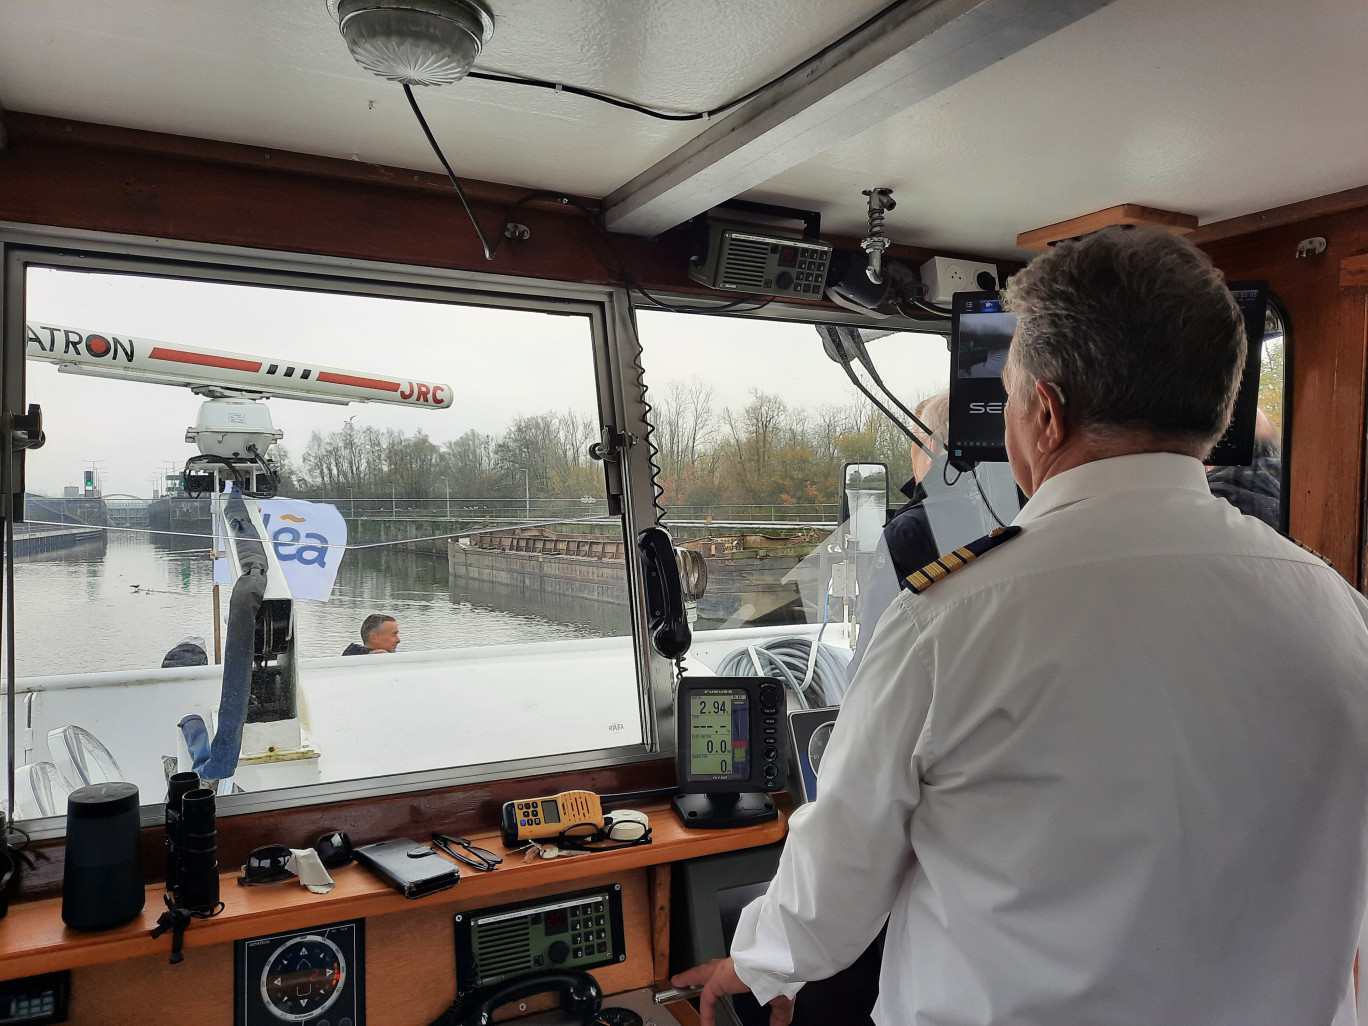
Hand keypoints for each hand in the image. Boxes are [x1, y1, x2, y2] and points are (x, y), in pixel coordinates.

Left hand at [671, 957, 793, 1025]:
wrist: (776, 962)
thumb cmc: (780, 972)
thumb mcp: (781, 997)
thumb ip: (779, 1014)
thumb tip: (781, 1025)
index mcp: (747, 966)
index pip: (730, 970)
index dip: (724, 976)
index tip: (726, 981)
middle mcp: (733, 965)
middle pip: (710, 967)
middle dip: (700, 971)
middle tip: (690, 974)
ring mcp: (724, 970)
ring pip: (702, 973)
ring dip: (690, 977)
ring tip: (679, 981)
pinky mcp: (719, 979)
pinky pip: (707, 997)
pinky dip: (705, 1012)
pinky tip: (704, 1024)